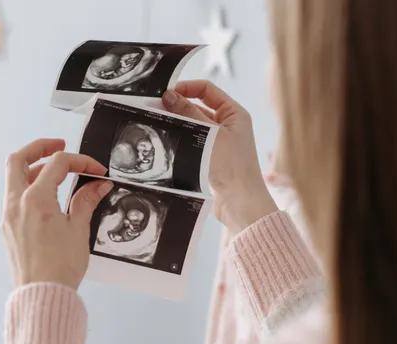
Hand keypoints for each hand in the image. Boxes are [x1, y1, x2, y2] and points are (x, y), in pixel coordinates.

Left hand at [1, 139, 113, 288]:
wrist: (42, 295)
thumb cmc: (58, 268)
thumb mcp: (78, 229)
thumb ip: (86, 201)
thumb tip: (97, 185)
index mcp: (35, 200)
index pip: (57, 164)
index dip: (80, 161)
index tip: (95, 170)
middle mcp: (16, 204)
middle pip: (19, 159)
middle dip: (39, 147)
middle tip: (59, 146)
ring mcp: (8, 216)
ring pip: (13, 177)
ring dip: (33, 167)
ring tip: (54, 172)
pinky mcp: (8, 228)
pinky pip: (13, 196)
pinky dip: (28, 187)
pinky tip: (46, 196)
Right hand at [163, 80, 277, 232]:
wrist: (241, 202)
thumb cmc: (232, 166)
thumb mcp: (209, 134)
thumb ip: (188, 114)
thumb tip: (169, 95)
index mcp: (234, 113)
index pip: (207, 90)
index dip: (186, 87)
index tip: (166, 92)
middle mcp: (228, 125)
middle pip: (198, 107)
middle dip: (178, 106)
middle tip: (155, 108)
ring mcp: (219, 142)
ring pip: (193, 126)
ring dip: (177, 124)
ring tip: (157, 123)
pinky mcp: (210, 159)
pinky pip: (192, 142)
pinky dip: (180, 140)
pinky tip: (166, 140)